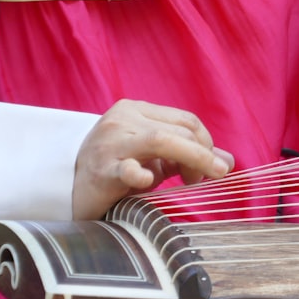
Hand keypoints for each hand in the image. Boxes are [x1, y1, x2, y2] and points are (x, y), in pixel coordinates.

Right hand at [72, 99, 234, 219]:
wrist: (70, 189)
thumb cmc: (117, 171)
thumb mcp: (155, 159)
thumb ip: (188, 156)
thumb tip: (229, 160)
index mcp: (136, 110)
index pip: (186, 120)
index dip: (205, 145)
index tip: (207, 170)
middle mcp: (122, 119)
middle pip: (178, 130)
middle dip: (201, 156)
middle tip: (204, 179)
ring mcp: (109, 143)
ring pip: (160, 140)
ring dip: (190, 160)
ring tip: (198, 181)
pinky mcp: (100, 170)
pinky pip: (125, 168)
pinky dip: (139, 173)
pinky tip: (147, 181)